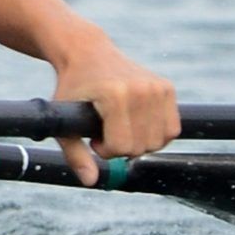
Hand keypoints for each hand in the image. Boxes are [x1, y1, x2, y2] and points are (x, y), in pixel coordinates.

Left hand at [50, 40, 179, 183]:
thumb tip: (90, 181)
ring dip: (140, 142)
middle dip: (122, 147)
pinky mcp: (168, 87)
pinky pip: (171, 129)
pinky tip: (136, 122)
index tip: (94, 138)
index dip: (105, 150)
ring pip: (160, 141)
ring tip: (119, 125)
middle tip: (105, 130)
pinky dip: (155, 134)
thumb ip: (74, 153)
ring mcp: (158, 87)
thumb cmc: (73, 88)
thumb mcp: (63, 119)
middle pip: (142, 146)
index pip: (122, 146)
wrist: (86, 53)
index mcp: (116, 95)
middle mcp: (142, 89)